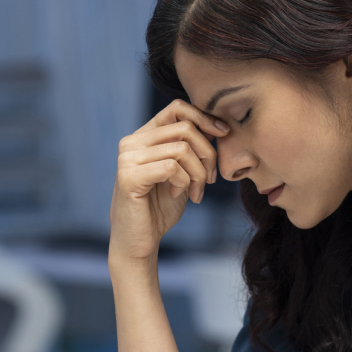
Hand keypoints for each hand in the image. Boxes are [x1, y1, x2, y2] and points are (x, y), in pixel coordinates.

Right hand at [110, 99, 228, 265]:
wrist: (140, 242)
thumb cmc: (161, 207)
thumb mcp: (182, 172)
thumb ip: (191, 148)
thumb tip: (216, 125)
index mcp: (143, 136)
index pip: (177, 109)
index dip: (204, 117)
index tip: (224, 133)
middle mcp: (131, 142)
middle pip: (185, 129)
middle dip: (208, 154)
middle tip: (209, 179)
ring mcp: (127, 158)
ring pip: (181, 149)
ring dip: (198, 173)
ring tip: (196, 191)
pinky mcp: (128, 177)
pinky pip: (172, 167)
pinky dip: (184, 182)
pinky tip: (178, 195)